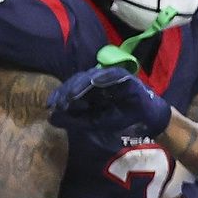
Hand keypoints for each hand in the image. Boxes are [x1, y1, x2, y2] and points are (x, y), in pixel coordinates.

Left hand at [48, 68, 172, 138]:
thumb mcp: (95, 122)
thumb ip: (75, 120)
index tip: (49, 106)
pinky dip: (96, 80)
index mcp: (91, 91)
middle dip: (65, 90)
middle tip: (56, 102)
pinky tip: (87, 87)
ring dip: (78, 86)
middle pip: (77, 80)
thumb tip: (51, 118)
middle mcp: (98, 81)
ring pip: (89, 77)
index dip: (59, 95)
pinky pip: (107, 75)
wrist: (148, 118)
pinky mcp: (122, 75)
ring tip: (69, 97)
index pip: (71, 88)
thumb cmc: (123, 118)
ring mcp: (109, 76)